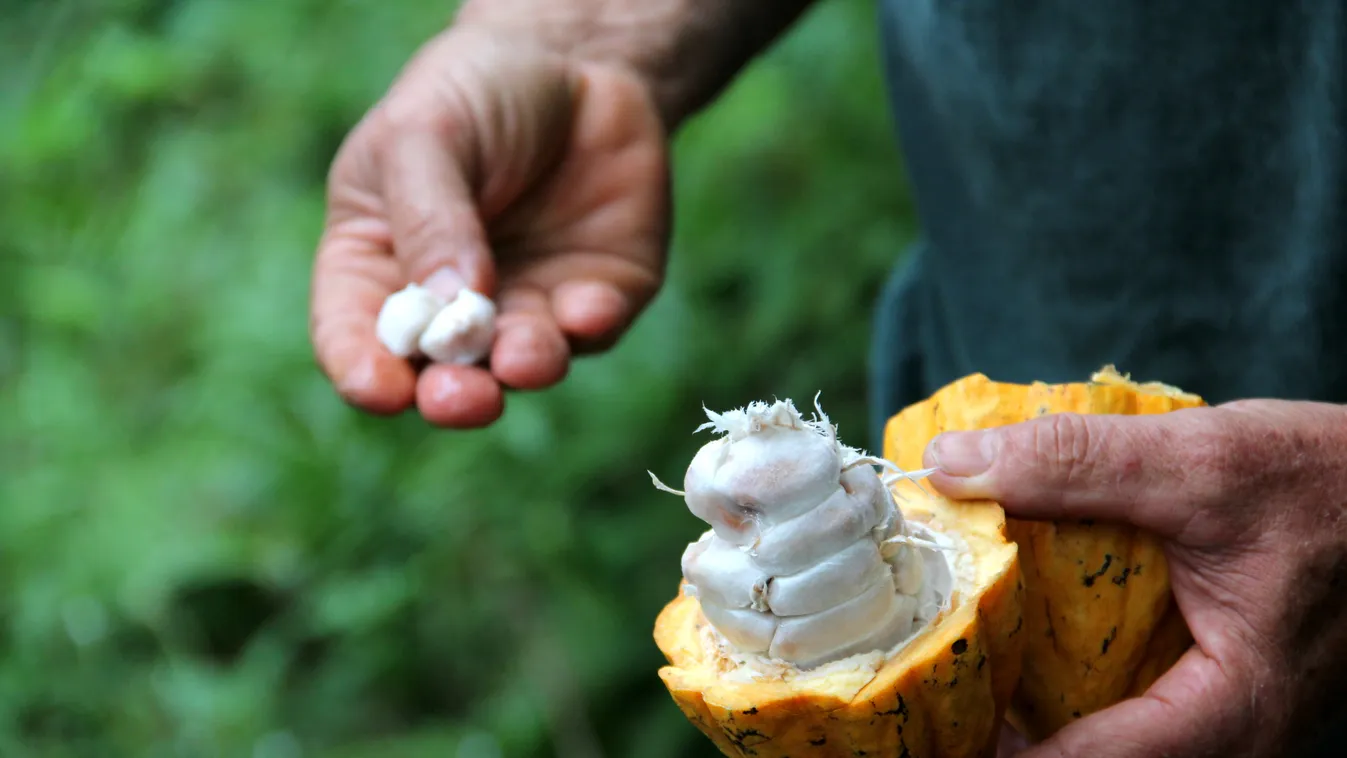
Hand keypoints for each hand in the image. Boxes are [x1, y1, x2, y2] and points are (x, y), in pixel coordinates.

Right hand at [310, 26, 668, 426]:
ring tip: (523, 354)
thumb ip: (429, 214)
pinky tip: (587, 306)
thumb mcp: (427, 134)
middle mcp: (449, 305)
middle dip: (452, 395)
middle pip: (440, 375)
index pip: (355, 336)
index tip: (381, 387)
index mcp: (378, 265)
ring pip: (520, 367)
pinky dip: (590, 326)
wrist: (581, 59)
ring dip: (522, 368)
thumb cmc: (476, 91)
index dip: (363, 369)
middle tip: (460, 398)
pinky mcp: (595, 298)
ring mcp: (525, 306)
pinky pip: (593, 331)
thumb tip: (451, 299)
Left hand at [923, 400, 1346, 756]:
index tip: (929, 730)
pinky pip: (1126, 708)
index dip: (1000, 753)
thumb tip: (951, 464)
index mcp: (1233, 709)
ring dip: (1030, 716)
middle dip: (1006, 739)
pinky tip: (1011, 643)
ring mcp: (1221, 717)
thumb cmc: (1326, 482)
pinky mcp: (1209, 687)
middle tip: (927, 698)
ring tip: (952, 675)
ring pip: (1108, 742)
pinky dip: (1064, 685)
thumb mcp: (1199, 461)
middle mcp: (1229, 734)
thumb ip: (1074, 463)